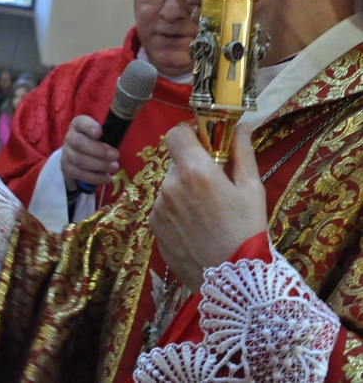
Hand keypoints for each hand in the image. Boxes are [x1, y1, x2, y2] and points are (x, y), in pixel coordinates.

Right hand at [60, 115, 119, 190]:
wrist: (77, 155)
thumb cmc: (94, 142)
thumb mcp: (100, 133)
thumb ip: (110, 131)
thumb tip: (122, 131)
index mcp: (78, 125)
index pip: (80, 123)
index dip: (89, 127)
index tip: (99, 133)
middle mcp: (70, 138)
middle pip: (79, 143)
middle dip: (99, 150)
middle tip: (115, 155)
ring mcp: (66, 154)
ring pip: (79, 160)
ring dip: (99, 165)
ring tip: (114, 167)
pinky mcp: (67, 169)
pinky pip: (79, 174)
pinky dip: (94, 177)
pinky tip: (106, 178)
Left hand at [149, 123, 266, 291]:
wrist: (231, 280)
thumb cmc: (247, 230)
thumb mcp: (252, 189)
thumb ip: (242, 153)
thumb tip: (241, 125)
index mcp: (195, 171)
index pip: (175, 134)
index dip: (189, 135)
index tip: (204, 145)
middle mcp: (170, 185)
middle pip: (176, 162)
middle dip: (192, 168)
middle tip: (214, 187)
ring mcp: (158, 206)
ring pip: (170, 186)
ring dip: (184, 191)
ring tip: (207, 214)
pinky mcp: (153, 225)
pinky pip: (164, 207)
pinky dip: (176, 211)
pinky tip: (196, 228)